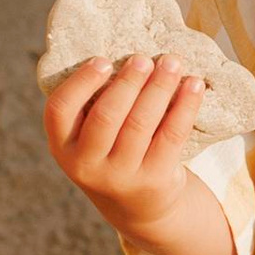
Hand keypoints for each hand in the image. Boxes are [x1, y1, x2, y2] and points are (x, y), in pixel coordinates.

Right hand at [44, 51, 213, 254]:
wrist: (138, 207)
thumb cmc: (111, 152)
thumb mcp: (90, 137)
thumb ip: (94, 104)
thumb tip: (124, 46)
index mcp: (63, 147)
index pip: (60, 110)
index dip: (81, 82)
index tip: (104, 59)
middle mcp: (86, 165)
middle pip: (107, 115)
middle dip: (129, 81)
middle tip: (145, 57)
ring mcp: (121, 176)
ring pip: (141, 123)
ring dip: (160, 87)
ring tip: (173, 62)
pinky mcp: (154, 180)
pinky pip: (172, 135)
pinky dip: (184, 106)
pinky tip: (194, 85)